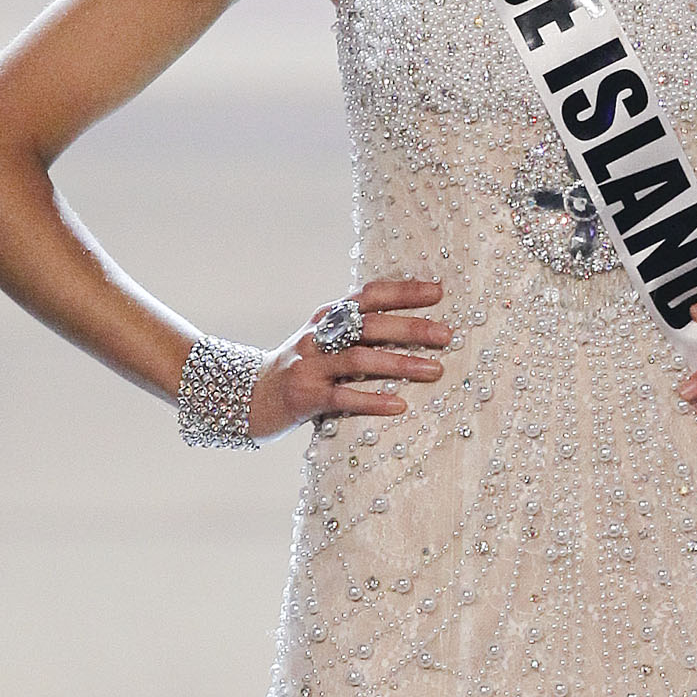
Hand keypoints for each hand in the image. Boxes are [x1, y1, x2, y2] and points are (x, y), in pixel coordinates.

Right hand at [248, 278, 449, 436]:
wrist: (250, 395)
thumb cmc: (302, 367)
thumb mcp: (325, 339)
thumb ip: (358, 328)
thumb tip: (413, 323)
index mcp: (328, 317)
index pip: (369, 295)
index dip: (404, 291)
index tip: (438, 291)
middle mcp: (319, 336)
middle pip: (370, 325)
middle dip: (411, 328)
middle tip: (447, 335)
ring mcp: (310, 366)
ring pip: (360, 359)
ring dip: (401, 363)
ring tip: (435, 370)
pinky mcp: (306, 397)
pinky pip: (344, 398)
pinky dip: (373, 400)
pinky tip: (399, 405)